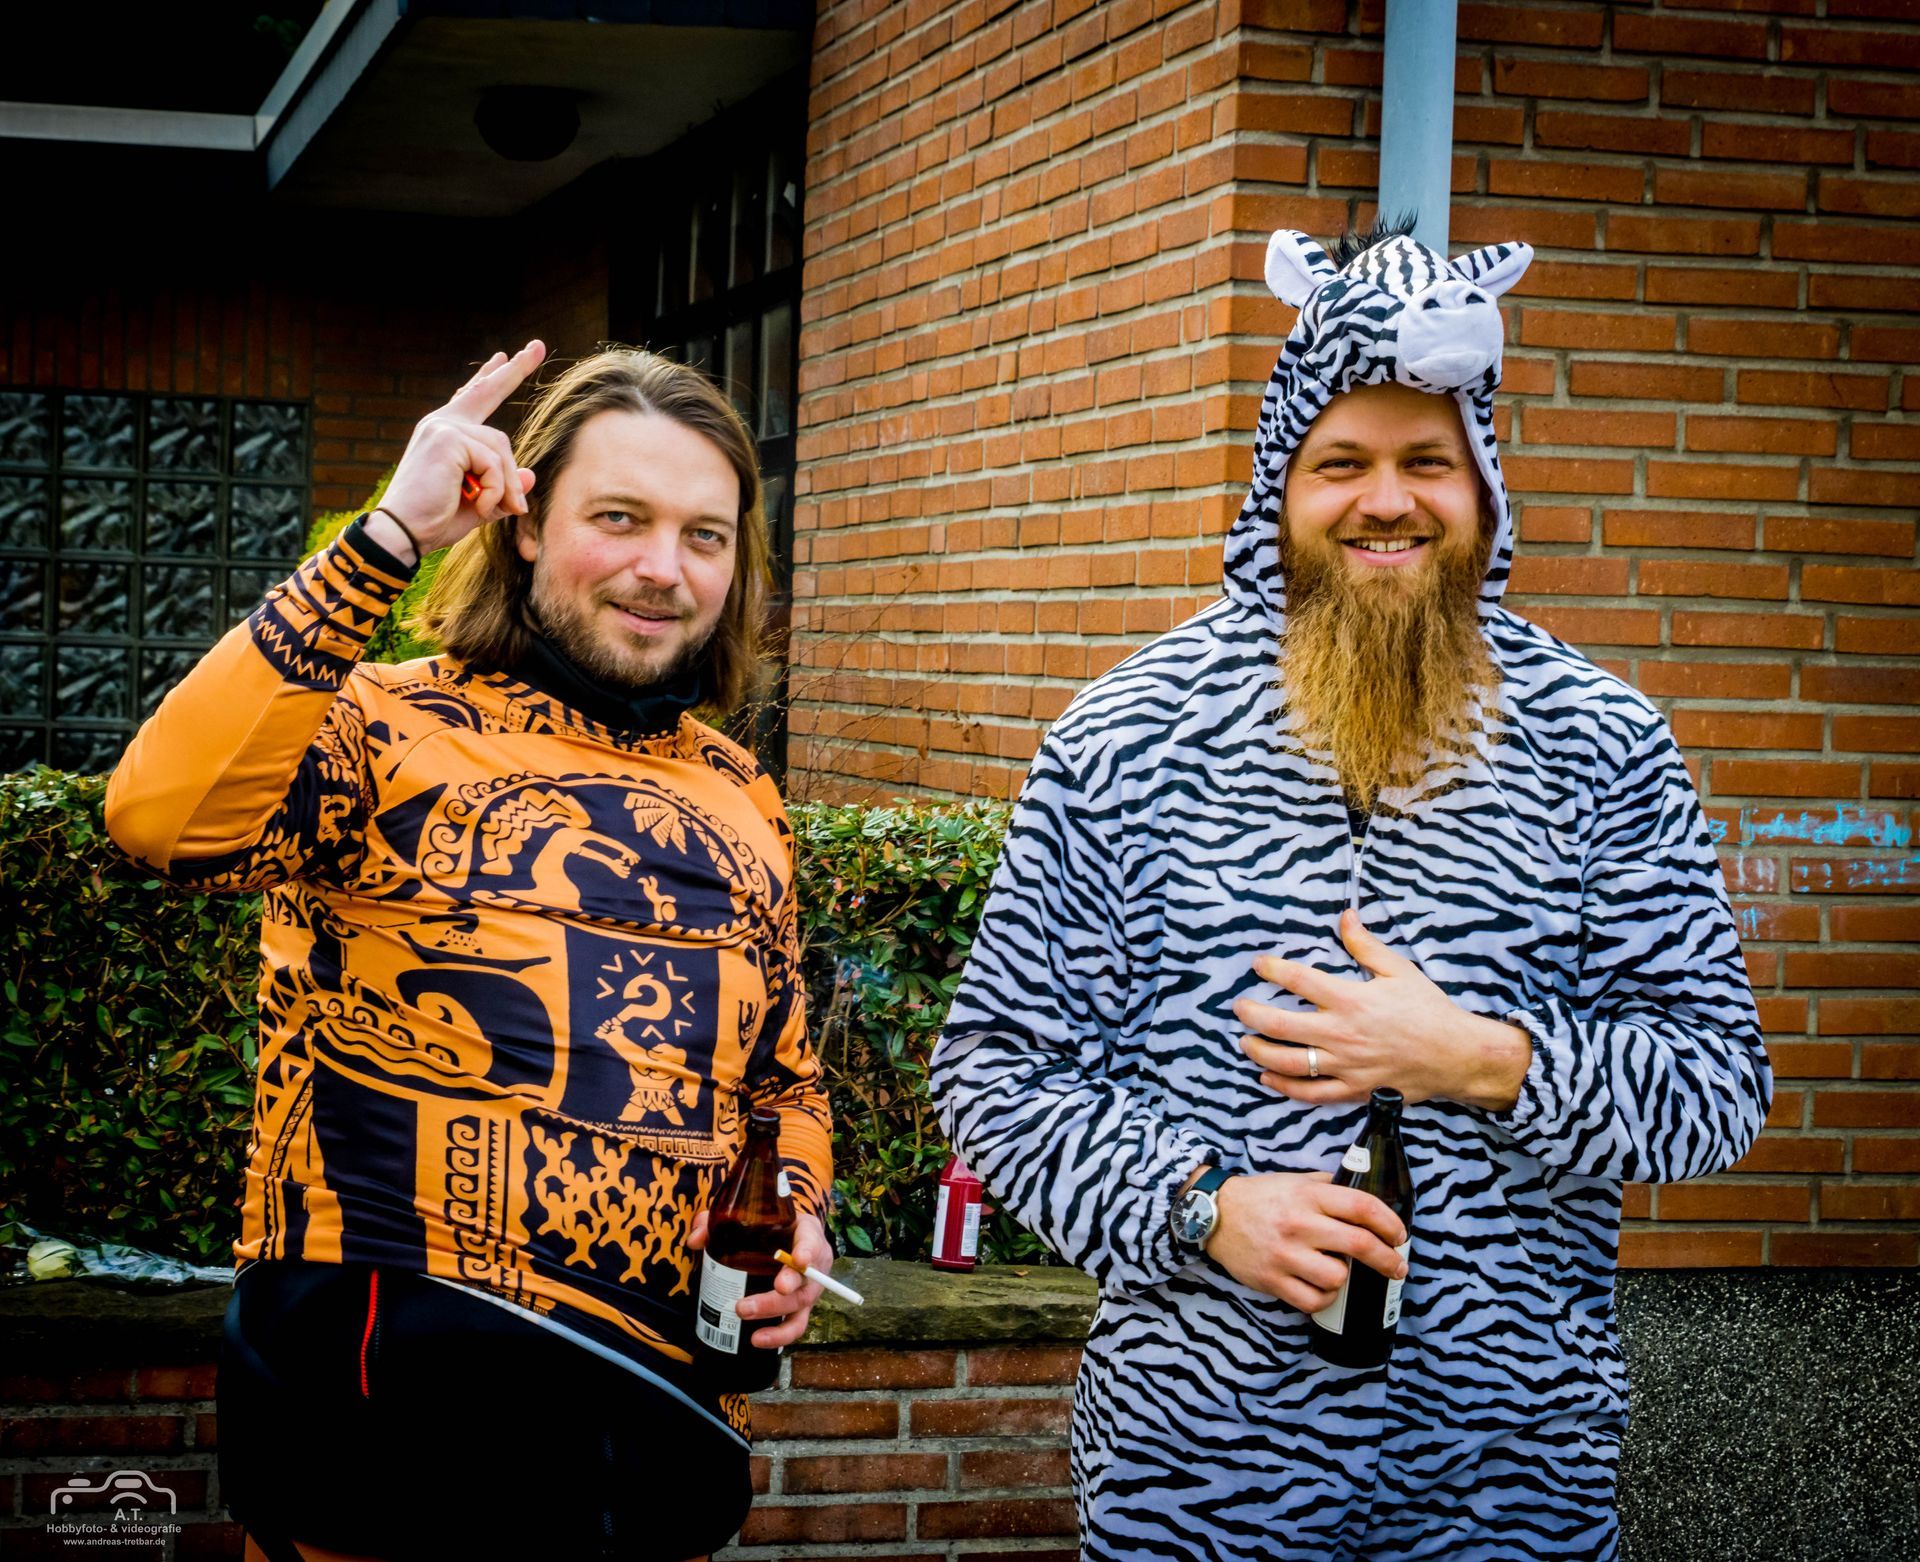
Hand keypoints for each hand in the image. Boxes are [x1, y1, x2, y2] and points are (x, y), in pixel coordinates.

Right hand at [366, 341, 546, 561]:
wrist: (403, 534)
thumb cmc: (435, 521)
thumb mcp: (480, 503)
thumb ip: (504, 488)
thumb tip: (530, 475)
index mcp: (446, 433)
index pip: (471, 398)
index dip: (489, 377)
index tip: (503, 357)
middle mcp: (443, 423)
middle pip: (487, 392)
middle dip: (515, 371)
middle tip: (537, 345)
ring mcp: (443, 427)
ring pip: (501, 447)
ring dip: (505, 485)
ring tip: (493, 508)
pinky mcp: (447, 438)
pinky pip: (494, 463)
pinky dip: (495, 490)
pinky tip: (479, 503)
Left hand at [687, 1210, 830, 1350]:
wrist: (789, 1238)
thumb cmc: (771, 1227)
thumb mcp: (752, 1216)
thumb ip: (720, 1222)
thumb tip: (695, 1240)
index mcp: (806, 1233)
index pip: (811, 1240)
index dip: (807, 1251)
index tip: (798, 1259)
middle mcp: (812, 1264)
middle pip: (803, 1283)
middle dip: (776, 1298)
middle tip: (745, 1306)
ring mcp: (808, 1289)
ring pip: (799, 1307)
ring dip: (772, 1316)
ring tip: (745, 1320)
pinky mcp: (800, 1309)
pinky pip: (795, 1325)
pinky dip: (778, 1336)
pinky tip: (757, 1340)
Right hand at [1204, 1171, 1407, 1314]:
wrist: (1214, 1214)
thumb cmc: (1261, 1197)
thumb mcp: (1295, 1181)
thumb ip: (1328, 1188)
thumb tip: (1365, 1199)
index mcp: (1308, 1196)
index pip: (1361, 1206)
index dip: (1389, 1222)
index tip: (1400, 1235)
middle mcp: (1299, 1224)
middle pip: (1359, 1244)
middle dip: (1388, 1260)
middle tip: (1397, 1267)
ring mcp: (1284, 1254)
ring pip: (1337, 1277)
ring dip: (1346, 1278)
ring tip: (1338, 1271)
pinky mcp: (1272, 1280)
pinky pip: (1313, 1300)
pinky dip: (1324, 1298)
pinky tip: (1321, 1287)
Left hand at [1233, 909, 1530, 1110]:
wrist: (1456, 1054)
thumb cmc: (1428, 1010)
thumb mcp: (1399, 970)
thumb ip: (1366, 945)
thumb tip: (1345, 916)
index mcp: (1351, 999)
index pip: (1299, 980)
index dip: (1272, 969)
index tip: (1258, 964)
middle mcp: (1342, 1033)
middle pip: (1281, 1024)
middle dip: (1252, 1015)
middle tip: (1240, 1007)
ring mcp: (1345, 1065)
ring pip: (1289, 1062)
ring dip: (1260, 1052)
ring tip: (1245, 1043)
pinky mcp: (1353, 1089)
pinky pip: (1311, 1093)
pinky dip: (1285, 1087)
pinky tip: (1268, 1078)